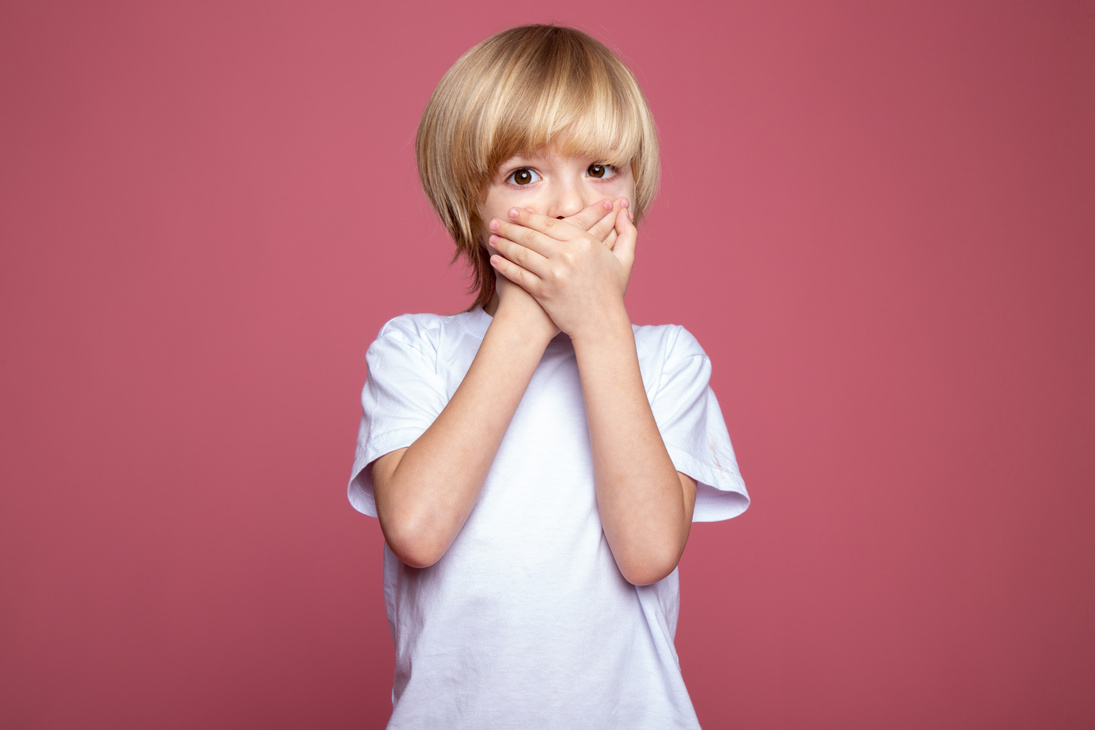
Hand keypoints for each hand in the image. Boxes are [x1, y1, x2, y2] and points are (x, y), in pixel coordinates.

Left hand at [488, 202, 635, 339]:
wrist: (601, 325)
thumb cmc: (611, 292)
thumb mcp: (624, 260)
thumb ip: (627, 233)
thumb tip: (625, 211)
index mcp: (585, 243)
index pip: (550, 223)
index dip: (529, 217)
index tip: (516, 212)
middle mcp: (567, 256)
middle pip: (531, 236)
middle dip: (510, 227)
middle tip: (496, 221)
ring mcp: (553, 274)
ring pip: (522, 253)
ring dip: (503, 243)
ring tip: (492, 237)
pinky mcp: (543, 291)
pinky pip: (519, 274)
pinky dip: (505, 266)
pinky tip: (495, 259)